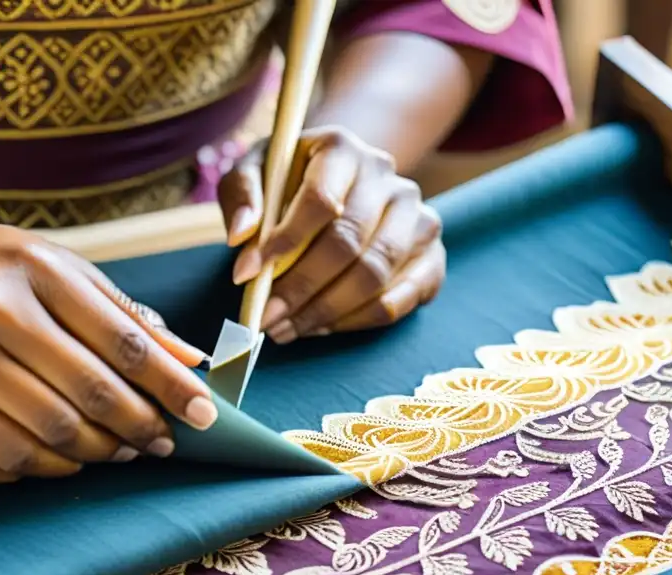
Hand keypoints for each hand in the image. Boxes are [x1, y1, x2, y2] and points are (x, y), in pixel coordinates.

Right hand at [0, 225, 217, 482]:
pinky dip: (38, 471)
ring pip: (42, 441)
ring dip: (91, 457)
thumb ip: (115, 310)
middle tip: (162, 442)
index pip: (118, 341)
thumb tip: (188, 360)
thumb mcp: (44, 265)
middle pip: (84, 398)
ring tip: (113, 451)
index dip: (170, 385)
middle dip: (137, 428)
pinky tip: (57, 460)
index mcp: (23, 272)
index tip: (206, 414)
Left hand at [218, 126, 444, 342]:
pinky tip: (320, 327)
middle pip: (348, 244)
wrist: (338, 186)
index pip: (321, 201)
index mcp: (343, 150)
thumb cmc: (286, 183)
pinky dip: (355, 322)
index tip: (247, 275)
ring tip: (287, 328)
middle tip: (266, 317)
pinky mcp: (430, 256)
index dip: (284, 242)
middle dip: (301, 288)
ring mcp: (418, 217)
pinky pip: (398, 301)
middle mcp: (389, 180)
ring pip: (374, 276)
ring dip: (325, 311)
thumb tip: (241, 236)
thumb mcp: (253, 173)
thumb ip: (241, 195)